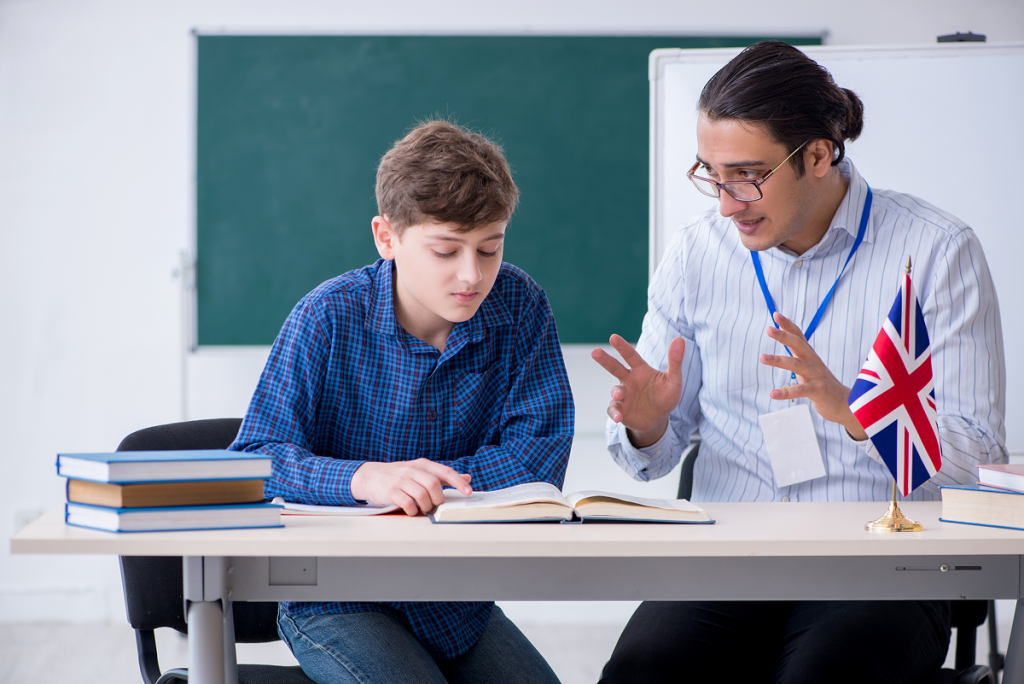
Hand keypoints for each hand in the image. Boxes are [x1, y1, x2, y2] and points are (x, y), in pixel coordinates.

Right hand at [350, 459, 472, 515]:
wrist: (371, 476)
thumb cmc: (400, 476)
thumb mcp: (421, 471)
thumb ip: (443, 476)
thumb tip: (467, 478)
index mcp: (423, 464)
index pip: (445, 471)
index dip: (458, 482)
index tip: (468, 492)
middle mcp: (412, 470)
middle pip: (433, 485)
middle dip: (437, 499)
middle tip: (434, 504)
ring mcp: (401, 480)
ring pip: (422, 495)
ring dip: (426, 506)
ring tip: (423, 507)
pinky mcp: (391, 491)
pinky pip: (408, 504)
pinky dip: (413, 510)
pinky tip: (411, 510)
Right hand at [591, 334, 685, 446]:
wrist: (658, 418)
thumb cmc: (665, 395)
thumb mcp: (673, 380)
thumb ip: (675, 361)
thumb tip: (679, 339)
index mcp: (640, 370)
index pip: (630, 355)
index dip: (622, 347)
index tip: (613, 337)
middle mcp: (629, 380)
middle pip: (615, 367)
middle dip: (605, 359)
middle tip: (595, 352)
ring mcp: (623, 395)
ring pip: (616, 391)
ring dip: (617, 392)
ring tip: (620, 395)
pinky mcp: (620, 410)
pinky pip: (614, 410)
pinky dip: (614, 413)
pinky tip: (619, 417)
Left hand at [759, 312, 867, 440]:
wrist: (846, 404)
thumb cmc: (822, 385)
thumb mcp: (810, 367)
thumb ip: (798, 354)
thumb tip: (786, 337)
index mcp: (811, 357)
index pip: (799, 337)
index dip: (788, 326)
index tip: (776, 314)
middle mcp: (814, 363)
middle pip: (799, 346)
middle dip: (784, 336)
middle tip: (768, 329)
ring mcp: (817, 376)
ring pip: (797, 365)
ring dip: (779, 360)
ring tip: (761, 357)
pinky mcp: (818, 391)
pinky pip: (800, 390)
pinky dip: (786, 392)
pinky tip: (772, 393)